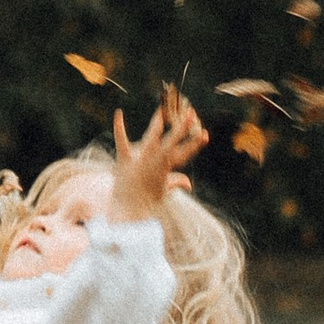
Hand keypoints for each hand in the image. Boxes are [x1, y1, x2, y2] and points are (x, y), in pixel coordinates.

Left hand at [110, 84, 204, 222]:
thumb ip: (176, 182)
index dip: (195, 144)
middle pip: (172, 142)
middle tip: (190, 112)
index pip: (184, 153)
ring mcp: (140, 160)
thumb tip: (189, 184)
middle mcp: (155, 162)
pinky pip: (121, 141)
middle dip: (182, 127)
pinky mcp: (124, 160)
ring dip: (157, 124)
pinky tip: (118, 114)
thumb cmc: (146, 202)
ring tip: (162, 110)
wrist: (129, 212)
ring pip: (152, 139)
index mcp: (166, 168)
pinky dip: (119, 127)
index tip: (205, 134)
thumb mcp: (163, 191)